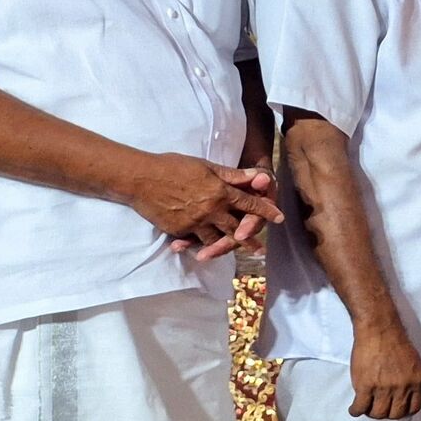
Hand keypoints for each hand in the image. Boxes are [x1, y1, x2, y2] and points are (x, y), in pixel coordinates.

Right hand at [131, 155, 282, 256]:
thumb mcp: (207, 166)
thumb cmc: (174, 166)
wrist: (140, 178)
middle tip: (261, 251)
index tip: (279, 218)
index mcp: (221, 191)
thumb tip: (259, 176)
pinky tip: (206, 253)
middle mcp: (212, 209)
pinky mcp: (179, 230)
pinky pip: (194, 241)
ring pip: (216, 239)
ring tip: (235, 255)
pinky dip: (200, 247)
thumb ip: (233, 175)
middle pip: (236, 228)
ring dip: (226, 247)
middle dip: (250, 239)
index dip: (266, 211)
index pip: (250, 204)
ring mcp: (195, 222)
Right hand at [348, 321, 420, 418]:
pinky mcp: (365, 386)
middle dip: (387, 414)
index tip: (396, 410)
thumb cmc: (395, 342)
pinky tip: (354, 408)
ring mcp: (383, 388)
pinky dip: (356, 411)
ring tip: (367, 408)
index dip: (404, 412)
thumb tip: (405, 393)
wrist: (379, 330)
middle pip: (395, 414)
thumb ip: (410, 380)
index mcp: (416, 381)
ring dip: (371, 413)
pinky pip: (360, 407)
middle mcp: (402, 387)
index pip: (414, 407)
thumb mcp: (413, 362)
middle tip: (379, 409)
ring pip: (377, 413)